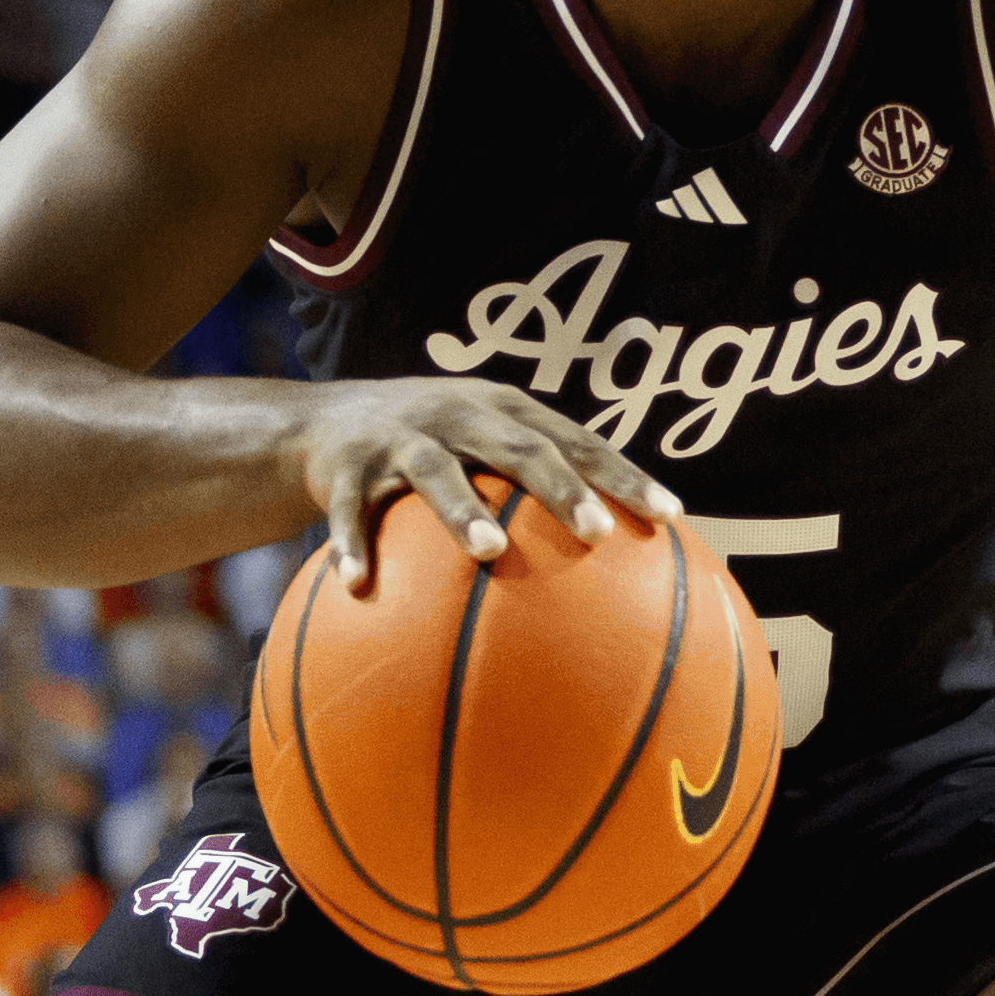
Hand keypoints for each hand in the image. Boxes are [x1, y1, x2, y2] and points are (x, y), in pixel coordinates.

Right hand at [286, 376, 681, 590]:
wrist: (325, 420)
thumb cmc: (434, 444)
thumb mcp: (485, 444)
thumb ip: (539, 484)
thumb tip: (618, 556)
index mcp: (504, 410)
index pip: (577, 441)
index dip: (623, 475)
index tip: (669, 515)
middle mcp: (458, 415)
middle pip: (519, 447)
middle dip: (561, 488)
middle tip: (598, 534)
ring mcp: (399, 437)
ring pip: (436, 471)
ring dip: (463, 510)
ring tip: (490, 551)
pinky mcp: (343, 466)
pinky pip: (350, 509)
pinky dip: (354, 543)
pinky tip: (360, 584)